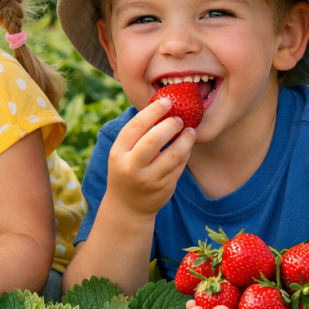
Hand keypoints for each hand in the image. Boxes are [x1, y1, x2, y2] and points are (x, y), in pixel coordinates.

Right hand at [104, 97, 195, 218]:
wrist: (127, 206)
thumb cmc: (126, 170)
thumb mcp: (121, 153)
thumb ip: (136, 135)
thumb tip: (160, 108)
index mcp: (118, 153)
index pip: (136, 126)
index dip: (153, 111)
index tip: (167, 102)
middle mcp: (131, 167)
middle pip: (154, 139)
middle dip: (171, 125)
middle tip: (179, 119)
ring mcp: (149, 179)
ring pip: (174, 155)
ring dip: (186, 139)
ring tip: (190, 131)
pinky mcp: (164, 188)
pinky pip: (180, 166)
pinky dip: (186, 153)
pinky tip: (187, 146)